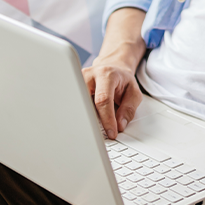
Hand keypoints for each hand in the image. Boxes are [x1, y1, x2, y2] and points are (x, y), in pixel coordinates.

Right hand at [82, 7, 147, 138]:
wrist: (112, 68)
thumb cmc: (122, 81)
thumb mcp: (134, 92)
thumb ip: (129, 108)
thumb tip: (120, 125)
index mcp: (106, 74)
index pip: (103, 99)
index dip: (107, 119)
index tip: (111, 133)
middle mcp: (89, 75)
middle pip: (85, 102)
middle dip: (91, 121)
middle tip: (98, 136)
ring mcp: (77, 80)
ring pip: (77, 104)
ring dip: (84, 118)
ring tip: (91, 129)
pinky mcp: (71, 86)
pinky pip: (74, 104)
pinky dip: (79, 114)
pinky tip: (84, 121)